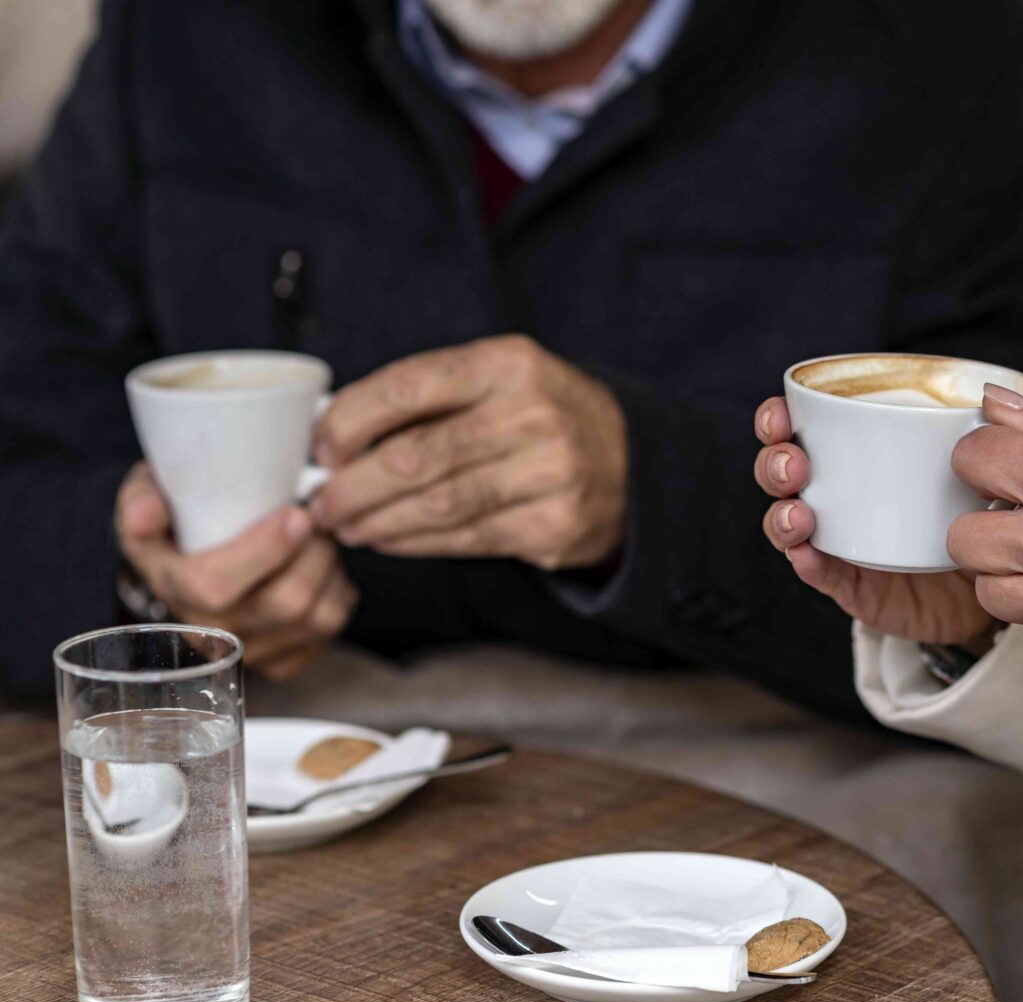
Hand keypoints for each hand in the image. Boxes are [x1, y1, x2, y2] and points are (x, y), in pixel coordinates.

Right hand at [115, 463, 357, 678]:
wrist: (190, 556)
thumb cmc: (178, 518)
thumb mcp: (148, 494)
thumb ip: (143, 498)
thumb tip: (143, 517)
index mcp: (173, 586)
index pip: (214, 586)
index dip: (263, 552)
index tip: (296, 516)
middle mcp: (209, 629)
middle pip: (284, 603)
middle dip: (315, 553)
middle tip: (316, 517)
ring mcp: (248, 649)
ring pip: (317, 616)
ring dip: (331, 570)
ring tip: (319, 540)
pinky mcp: (282, 659)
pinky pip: (329, 629)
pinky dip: (338, 593)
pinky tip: (321, 569)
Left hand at [310, 335, 625, 570]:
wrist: (630, 465)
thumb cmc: (543, 417)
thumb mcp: (500, 380)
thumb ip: (429, 396)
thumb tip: (334, 430)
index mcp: (509, 364)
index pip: (408, 387)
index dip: (351, 421)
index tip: (320, 447)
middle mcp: (533, 414)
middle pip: (415, 457)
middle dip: (353, 485)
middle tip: (321, 501)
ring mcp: (549, 472)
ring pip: (436, 505)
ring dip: (378, 521)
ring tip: (346, 525)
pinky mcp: (553, 525)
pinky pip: (465, 539)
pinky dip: (415, 544)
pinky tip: (388, 539)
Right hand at [754, 397, 996, 645]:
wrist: (989, 586)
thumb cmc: (974, 514)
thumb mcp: (977, 468)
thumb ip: (983, 431)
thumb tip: (993, 395)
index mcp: (855, 457)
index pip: (800, 431)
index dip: (778, 419)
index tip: (782, 414)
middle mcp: (837, 497)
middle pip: (780, 475)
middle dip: (774, 465)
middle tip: (794, 465)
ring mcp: (840, 542)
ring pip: (786, 525)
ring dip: (782, 516)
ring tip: (800, 515)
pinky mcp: (853, 587)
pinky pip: (821, 574)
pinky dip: (808, 563)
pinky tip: (806, 554)